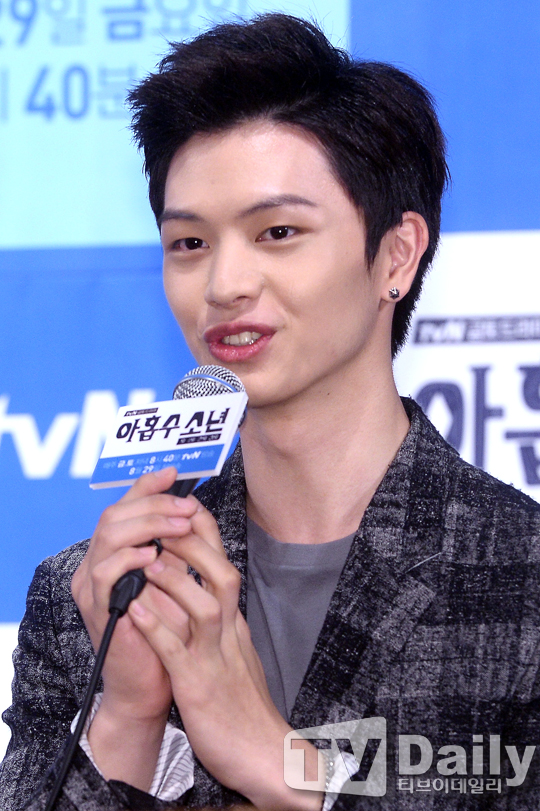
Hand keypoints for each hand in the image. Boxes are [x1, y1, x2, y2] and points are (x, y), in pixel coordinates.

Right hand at [71, 467, 198, 787]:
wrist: (150, 683)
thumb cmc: (165, 631)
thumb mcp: (175, 578)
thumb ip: (178, 545)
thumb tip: (196, 507)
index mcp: (116, 553)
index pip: (125, 505)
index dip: (148, 486)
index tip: (176, 474)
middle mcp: (98, 563)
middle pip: (115, 512)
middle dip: (155, 504)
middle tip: (186, 506)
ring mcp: (93, 585)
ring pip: (108, 534)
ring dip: (147, 523)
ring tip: (178, 524)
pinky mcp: (97, 608)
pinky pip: (104, 572)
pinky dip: (128, 557)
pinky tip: (153, 554)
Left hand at [128, 503, 322, 809]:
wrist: (265, 751)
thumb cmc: (243, 699)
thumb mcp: (236, 647)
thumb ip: (222, 615)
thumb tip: (207, 585)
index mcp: (235, 619)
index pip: (224, 563)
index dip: (203, 531)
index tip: (181, 504)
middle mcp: (231, 630)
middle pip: (222, 574)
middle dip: (192, 544)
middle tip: (162, 522)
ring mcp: (217, 657)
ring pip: (205, 607)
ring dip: (177, 581)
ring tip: (148, 560)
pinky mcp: (200, 686)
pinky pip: (178, 653)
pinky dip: (158, 630)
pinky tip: (136, 613)